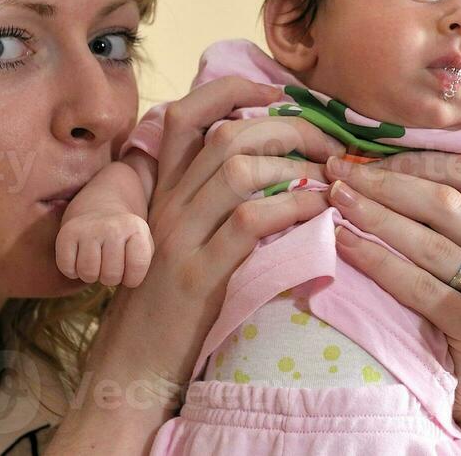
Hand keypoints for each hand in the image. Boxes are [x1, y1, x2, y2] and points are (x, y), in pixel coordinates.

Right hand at [47, 80, 345, 454]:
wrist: (130, 369)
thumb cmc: (169, 307)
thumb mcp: (184, 241)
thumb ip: (213, 202)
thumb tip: (274, 167)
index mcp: (164, 191)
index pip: (187, 115)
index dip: (234, 90)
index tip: (282, 95)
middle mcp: (167, 205)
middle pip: (229, 134)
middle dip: (289, 128)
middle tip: (329, 144)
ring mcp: (178, 238)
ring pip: (239, 169)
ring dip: (296, 168)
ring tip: (330, 181)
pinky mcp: (195, 275)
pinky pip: (249, 222)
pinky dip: (292, 208)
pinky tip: (318, 213)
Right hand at [55, 209, 153, 287]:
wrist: (100, 206)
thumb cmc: (125, 236)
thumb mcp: (144, 243)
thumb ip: (144, 262)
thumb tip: (134, 285)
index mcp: (136, 228)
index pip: (136, 270)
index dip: (132, 278)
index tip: (130, 270)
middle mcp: (112, 226)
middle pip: (110, 275)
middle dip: (111, 278)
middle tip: (110, 266)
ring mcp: (88, 229)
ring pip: (88, 273)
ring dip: (91, 275)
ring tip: (97, 264)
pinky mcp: (66, 233)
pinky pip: (67, 268)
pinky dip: (72, 270)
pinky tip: (80, 259)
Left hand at [322, 153, 460, 454]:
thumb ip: (455, 234)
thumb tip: (387, 186)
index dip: (413, 163)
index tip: (365, 158)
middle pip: (444, 203)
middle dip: (385, 183)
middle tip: (338, 172)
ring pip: (430, 242)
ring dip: (375, 216)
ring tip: (334, 201)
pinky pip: (422, 289)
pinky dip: (379, 263)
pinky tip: (345, 247)